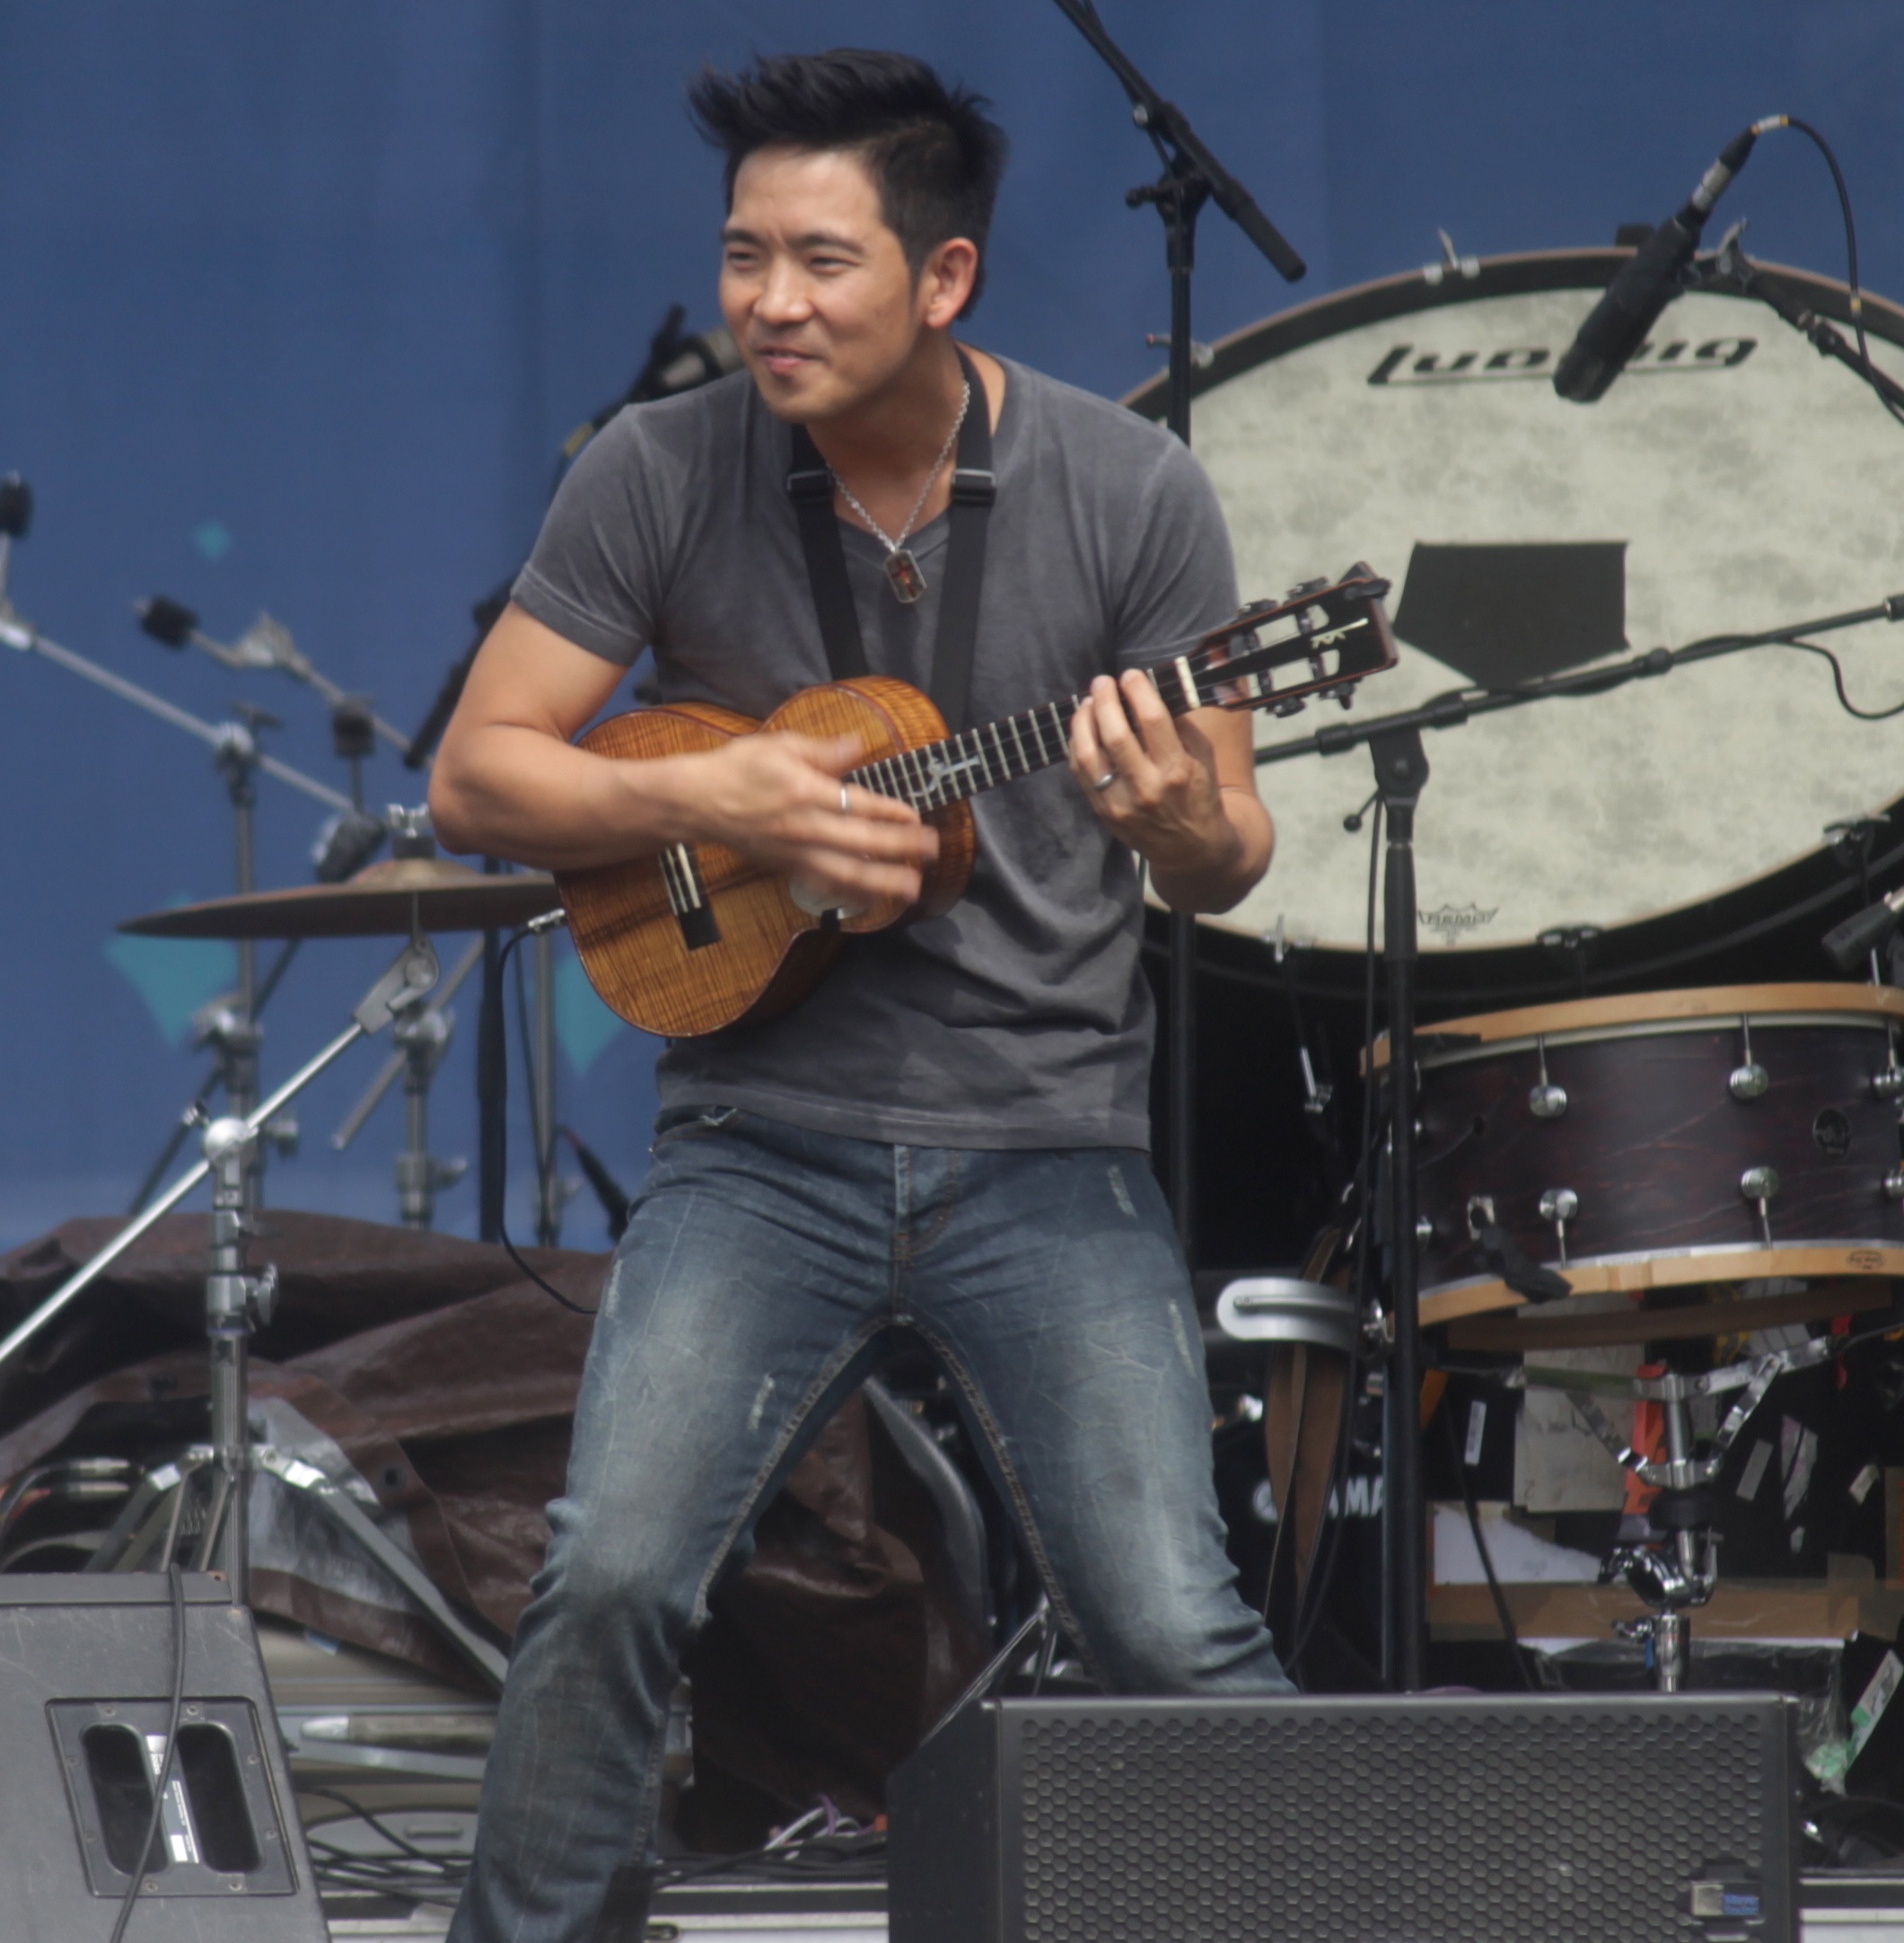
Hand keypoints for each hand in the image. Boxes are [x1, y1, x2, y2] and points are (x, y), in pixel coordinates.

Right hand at [688, 731, 937, 905]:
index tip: (915, 816)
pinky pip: (825, 885)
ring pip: (846, 873)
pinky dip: (851, 894)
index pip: (858, 804)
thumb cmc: (737, 769)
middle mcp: (804, 828)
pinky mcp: (787, 868)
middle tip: (932, 849)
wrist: (697, 802)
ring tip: (913, 888)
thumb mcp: (779, 746)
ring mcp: (795, 853)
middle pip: (861, 842)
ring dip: (883, 882)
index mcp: (804, 792)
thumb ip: (823, 750)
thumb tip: (859, 745)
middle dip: (901, 848)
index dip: (890, 811)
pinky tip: (873, 898)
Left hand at [1068, 671, 1240, 882]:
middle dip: (1104, 700)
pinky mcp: (1104, 813)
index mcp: (1177, 770)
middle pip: (1115, 734)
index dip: (1137, 690)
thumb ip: (1180, 725)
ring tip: (1087, 703)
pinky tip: (1082, 730)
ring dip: (1083, 721)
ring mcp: (1121, 803)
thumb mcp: (1202, 758)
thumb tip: (1149, 692)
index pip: (1152, 719)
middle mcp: (1147, 788)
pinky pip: (1081, 772)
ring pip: (1089, 754)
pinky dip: (1077, 745)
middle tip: (1102, 682)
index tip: (1130, 675)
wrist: (1192, 848)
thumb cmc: (1199, 794)